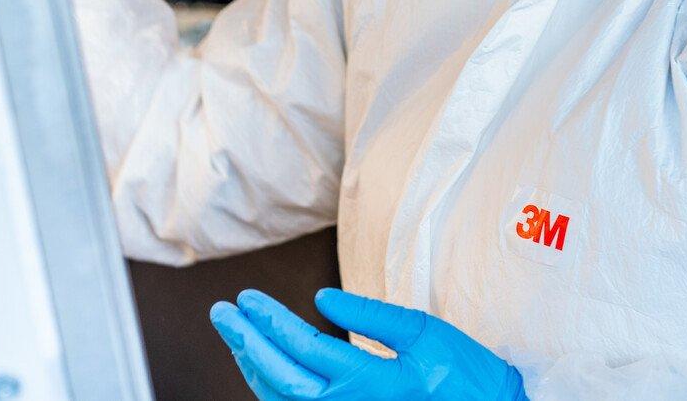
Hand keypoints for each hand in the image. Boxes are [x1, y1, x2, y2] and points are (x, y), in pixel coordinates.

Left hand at [210, 288, 528, 400]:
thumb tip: (323, 299)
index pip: (305, 349)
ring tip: (236, 335)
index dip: (271, 321)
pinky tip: (263, 367)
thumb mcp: (427, 332)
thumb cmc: (464, 373)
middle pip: (282, 378)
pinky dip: (272, 389)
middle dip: (247, 342)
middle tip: (222, 313)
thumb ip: (373, 316)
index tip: (247, 298)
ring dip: (254, 366)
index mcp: (374, 383)